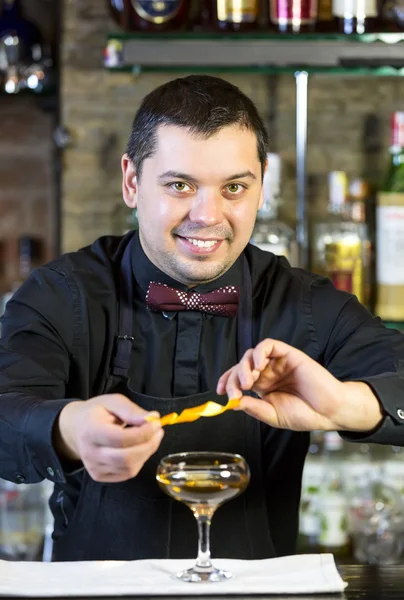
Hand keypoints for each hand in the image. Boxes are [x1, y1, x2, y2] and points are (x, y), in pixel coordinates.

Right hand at [54, 394, 163, 481]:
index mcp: (91, 431)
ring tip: (150, 438)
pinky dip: (139, 461)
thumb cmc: (96, 412)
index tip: (156, 423)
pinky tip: (139, 448)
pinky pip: (127, 474)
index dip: (143, 433)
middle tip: (158, 431)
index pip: (122, 439)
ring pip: (130, 468)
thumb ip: (132, 410)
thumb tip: (153, 418)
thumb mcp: (113, 402)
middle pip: (127, 458)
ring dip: (146, 453)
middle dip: (149, 445)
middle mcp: (90, 453)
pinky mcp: (99, 476)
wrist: (75, 428)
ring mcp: (94, 468)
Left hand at [216, 338, 382, 432]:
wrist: (329, 411)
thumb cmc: (305, 414)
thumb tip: (233, 403)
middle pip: (241, 365)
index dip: (226, 382)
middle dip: (234, 378)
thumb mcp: (273, 415)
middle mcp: (268, 372)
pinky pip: (268, 345)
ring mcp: (277, 362)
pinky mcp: (288, 354)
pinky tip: (258, 367)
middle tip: (236, 392)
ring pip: (252, 354)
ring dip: (244, 366)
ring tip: (248, 382)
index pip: (238, 378)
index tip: (220, 393)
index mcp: (263, 386)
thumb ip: (254, 408)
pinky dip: (259, 353)